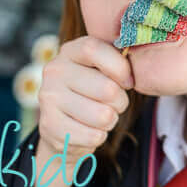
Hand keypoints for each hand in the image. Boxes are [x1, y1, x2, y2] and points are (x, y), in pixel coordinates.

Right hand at [36, 35, 132, 167]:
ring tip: (101, 115)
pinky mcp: (49, 127)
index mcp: (70, 51)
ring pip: (103, 116)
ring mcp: (48, 99)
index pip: (94, 49)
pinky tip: (88, 129)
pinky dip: (99, 136)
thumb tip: (137, 66)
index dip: (119, 67)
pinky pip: (94, 136)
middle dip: (121, 101)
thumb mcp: (103, 69)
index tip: (128, 81)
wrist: (63, 126)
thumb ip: (118, 61)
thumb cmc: (93, 91)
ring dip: (111, 120)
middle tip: (113, 103)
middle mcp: (54, 71)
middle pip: (107, 89)